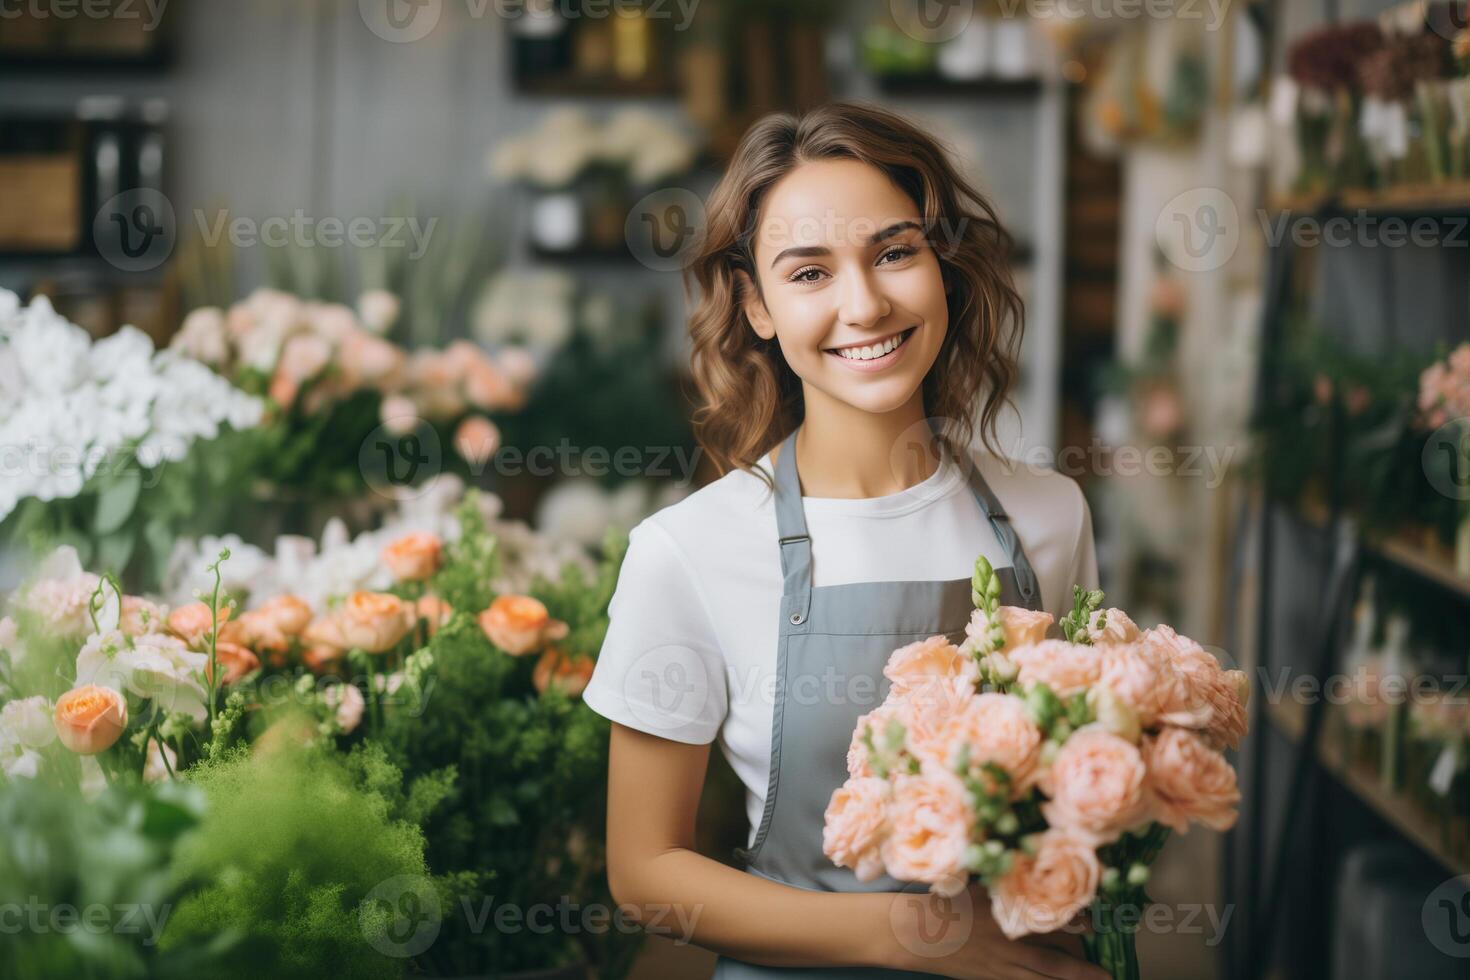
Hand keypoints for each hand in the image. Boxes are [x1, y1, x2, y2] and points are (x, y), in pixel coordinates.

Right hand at [881, 879, 1109, 979]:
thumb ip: (1005, 884)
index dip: (1076, 924)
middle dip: (1081, 968)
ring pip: (1040, 979)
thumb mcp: (978, 886)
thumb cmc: (944, 903)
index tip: (1096, 924)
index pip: (1050, 922)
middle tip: (1106, 973)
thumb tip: (1031, 870)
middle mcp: (1007, 946)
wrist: (914, 933)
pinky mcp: (988, 979)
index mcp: (1005, 918)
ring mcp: (998, 967)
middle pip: (1052, 962)